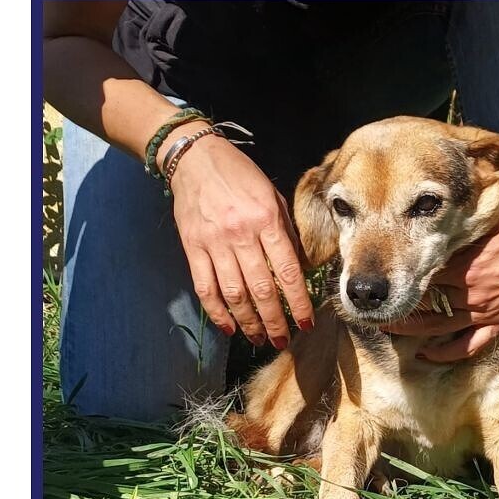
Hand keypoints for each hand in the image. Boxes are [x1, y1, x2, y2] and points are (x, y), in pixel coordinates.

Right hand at [167, 123, 313, 348]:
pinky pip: (205, 287)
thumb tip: (299, 270)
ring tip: (260, 338)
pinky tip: (229, 327)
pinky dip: (217, 312)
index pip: (288, 272)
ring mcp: (214, 243)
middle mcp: (241, 234)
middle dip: (275, 321)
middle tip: (283, 340)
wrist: (195, 158)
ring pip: (234, 294)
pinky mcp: (192, 247)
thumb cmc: (241, 176)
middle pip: (262, 289)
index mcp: (267, 220)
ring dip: (249, 322)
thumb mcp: (273, 197)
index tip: (306, 323)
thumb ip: (286, 233)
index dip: (298, 302)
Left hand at [384, 208, 498, 361]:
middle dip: (397, 305)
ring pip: (439, 327)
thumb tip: (435, 217)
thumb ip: (461, 226)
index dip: (399, 277)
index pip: (422, 275)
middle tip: (373, 307)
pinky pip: (469, 345)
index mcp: (466, 264)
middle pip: (424, 303)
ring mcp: (485, 311)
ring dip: (411, 330)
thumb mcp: (488, 221)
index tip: (381, 278)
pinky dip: (446, 354)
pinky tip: (426, 355)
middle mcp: (471, 291)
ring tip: (387, 328)